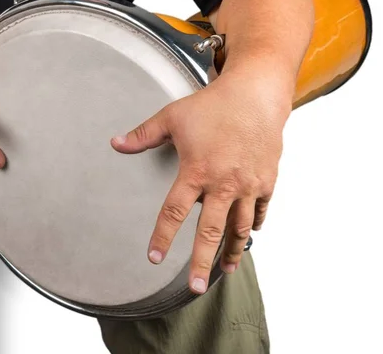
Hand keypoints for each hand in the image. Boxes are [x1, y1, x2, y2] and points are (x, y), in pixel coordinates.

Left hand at [111, 70, 292, 294]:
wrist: (256, 94)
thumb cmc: (213, 105)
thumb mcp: (172, 117)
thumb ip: (143, 135)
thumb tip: (115, 143)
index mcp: (196, 171)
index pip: (174, 213)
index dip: (162, 237)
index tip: (154, 258)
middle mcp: (223, 184)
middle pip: (210, 232)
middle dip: (201, 262)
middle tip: (195, 288)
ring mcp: (248, 185)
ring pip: (239, 228)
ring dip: (232, 252)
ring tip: (225, 272)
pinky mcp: (267, 181)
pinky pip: (259, 211)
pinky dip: (253, 225)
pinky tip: (247, 236)